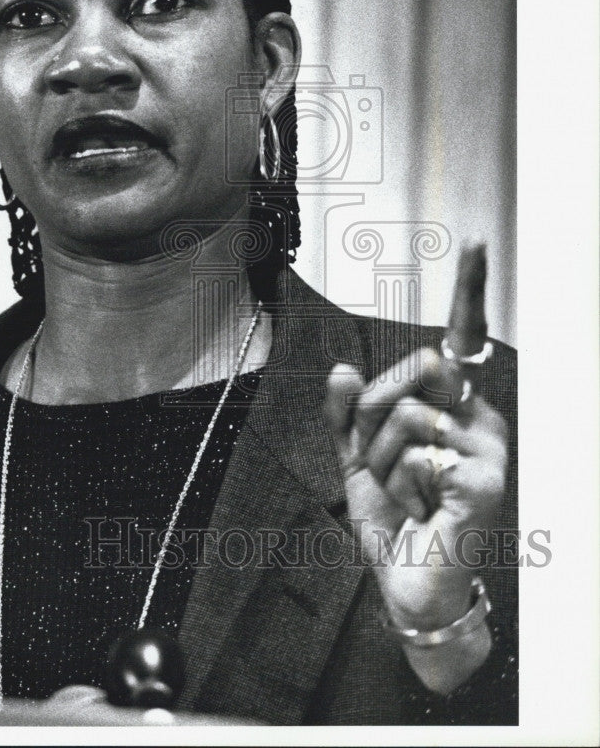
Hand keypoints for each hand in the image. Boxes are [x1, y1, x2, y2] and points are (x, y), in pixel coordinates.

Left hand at [324, 246, 507, 691]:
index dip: (469, 290)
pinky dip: (400, 485)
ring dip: (383, 460)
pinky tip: (423, 512)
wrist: (411, 589)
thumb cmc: (393, 521)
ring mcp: (488, 447)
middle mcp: (479, 417)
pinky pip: (418, 452)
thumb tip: (343, 367)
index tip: (473, 243)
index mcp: (454, 407)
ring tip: (406, 496)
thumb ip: (347, 414)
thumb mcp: (357, 461)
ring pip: (406, 414)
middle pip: (413, 370)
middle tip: (384, 464)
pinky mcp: (487, 478)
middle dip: (373, 417)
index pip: (461, 339)